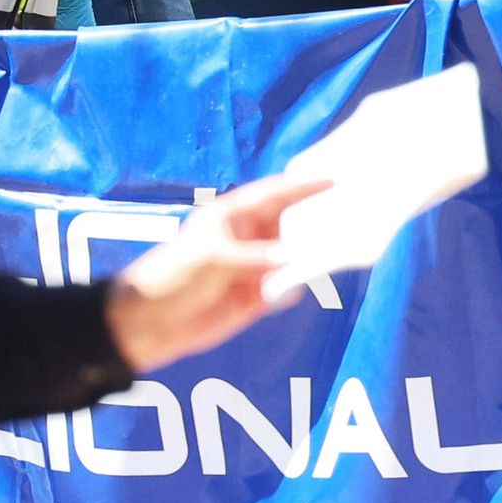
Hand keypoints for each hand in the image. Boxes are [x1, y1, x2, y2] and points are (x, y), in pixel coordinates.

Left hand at [103, 172, 327, 371]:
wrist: (151, 323)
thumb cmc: (172, 276)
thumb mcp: (212, 259)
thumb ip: (254, 257)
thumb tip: (294, 258)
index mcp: (233, 217)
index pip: (272, 196)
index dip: (301, 186)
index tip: (332, 179)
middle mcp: (248, 239)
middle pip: (289, 225)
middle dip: (314, 220)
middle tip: (349, 213)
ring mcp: (254, 268)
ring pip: (292, 257)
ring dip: (312, 255)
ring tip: (343, 247)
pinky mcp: (257, 296)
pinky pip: (286, 287)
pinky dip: (299, 285)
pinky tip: (319, 280)